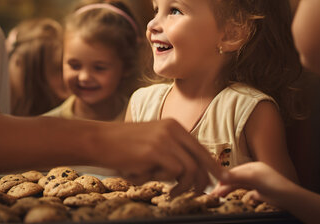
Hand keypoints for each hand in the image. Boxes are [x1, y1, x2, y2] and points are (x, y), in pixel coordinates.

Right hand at [97, 119, 224, 194]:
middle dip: (205, 179)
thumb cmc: (121, 145)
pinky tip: (159, 185)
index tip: (222, 179)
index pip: (200, 147)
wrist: (98, 140)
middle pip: (201, 158)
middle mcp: (172, 129)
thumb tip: (190, 173)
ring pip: (190, 168)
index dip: (212, 165)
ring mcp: (164, 139)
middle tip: (203, 193)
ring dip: (186, 186)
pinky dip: (169, 183)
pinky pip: (174, 172)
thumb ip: (170, 151)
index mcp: (173, 125)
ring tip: (174, 193)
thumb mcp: (151, 141)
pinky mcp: (155, 151)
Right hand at [212, 161, 297, 206]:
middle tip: (214, 194)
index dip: (223, 178)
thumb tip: (221, 175)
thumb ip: (237, 176)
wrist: (289, 198)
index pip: (234, 171)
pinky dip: (238, 194)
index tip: (214, 185)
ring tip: (220, 196)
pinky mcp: (261, 192)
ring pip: (239, 186)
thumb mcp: (253, 178)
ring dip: (229, 190)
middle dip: (224, 185)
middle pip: (235, 179)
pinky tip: (233, 197)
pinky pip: (246, 192)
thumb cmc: (273, 185)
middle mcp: (255, 173)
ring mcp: (258, 183)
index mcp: (253, 167)